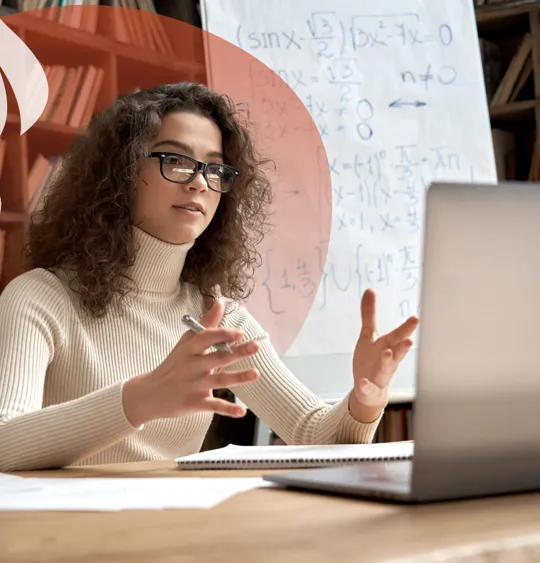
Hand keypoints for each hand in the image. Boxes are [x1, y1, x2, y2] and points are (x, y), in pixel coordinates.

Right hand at [122, 299, 259, 426]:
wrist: (149, 394)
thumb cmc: (174, 364)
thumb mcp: (186, 342)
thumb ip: (206, 323)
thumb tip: (221, 301)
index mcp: (190, 349)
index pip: (205, 338)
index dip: (222, 334)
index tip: (240, 333)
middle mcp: (191, 366)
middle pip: (217, 358)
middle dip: (237, 352)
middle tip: (256, 346)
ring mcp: (193, 386)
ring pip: (218, 381)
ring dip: (238, 378)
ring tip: (256, 373)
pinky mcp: (194, 403)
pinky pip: (214, 406)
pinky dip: (228, 410)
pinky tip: (242, 412)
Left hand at [349, 289, 418, 422]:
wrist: (369, 390)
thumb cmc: (372, 359)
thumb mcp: (368, 335)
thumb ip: (369, 314)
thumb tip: (370, 289)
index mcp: (388, 346)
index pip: (398, 335)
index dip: (406, 328)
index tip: (415, 318)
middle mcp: (388, 360)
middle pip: (397, 352)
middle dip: (403, 346)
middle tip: (410, 340)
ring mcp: (380, 375)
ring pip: (387, 369)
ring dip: (388, 361)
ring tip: (387, 353)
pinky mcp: (370, 388)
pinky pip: (368, 387)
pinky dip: (366, 385)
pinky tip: (363, 382)